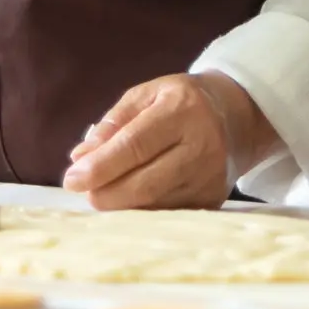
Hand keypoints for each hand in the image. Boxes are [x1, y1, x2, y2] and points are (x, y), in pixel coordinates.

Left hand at [63, 72, 278, 209]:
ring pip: (155, 204)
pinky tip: (126, 202)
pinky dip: (141, 211)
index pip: (135, 145)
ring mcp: (210, 177)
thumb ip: (113, 123)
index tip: (72, 178)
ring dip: (120, 204)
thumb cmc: (181, 101)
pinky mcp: (213, 199)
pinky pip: (168, 213)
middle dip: (106, 193)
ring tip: (101, 193)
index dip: (101, 166)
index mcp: (181, 110)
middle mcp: (201, 146)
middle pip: (145, 183)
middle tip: (81, 192)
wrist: (236, 115)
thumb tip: (80, 157)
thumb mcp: (147, 94)